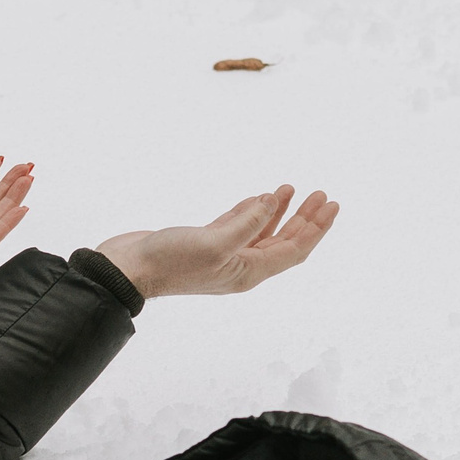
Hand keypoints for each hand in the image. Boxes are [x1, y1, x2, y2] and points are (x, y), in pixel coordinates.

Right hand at [95, 186, 337, 298]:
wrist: (128, 269)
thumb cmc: (169, 263)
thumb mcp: (214, 242)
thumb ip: (247, 222)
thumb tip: (271, 202)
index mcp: (248, 272)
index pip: (294, 249)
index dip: (316, 227)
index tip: (331, 204)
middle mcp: (240, 266)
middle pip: (283, 240)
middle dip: (304, 217)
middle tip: (321, 193)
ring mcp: (221, 255)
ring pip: (261, 231)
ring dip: (278, 210)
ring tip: (290, 187)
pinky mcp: (204, 243)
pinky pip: (237, 226)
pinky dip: (251, 211)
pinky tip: (259, 198)